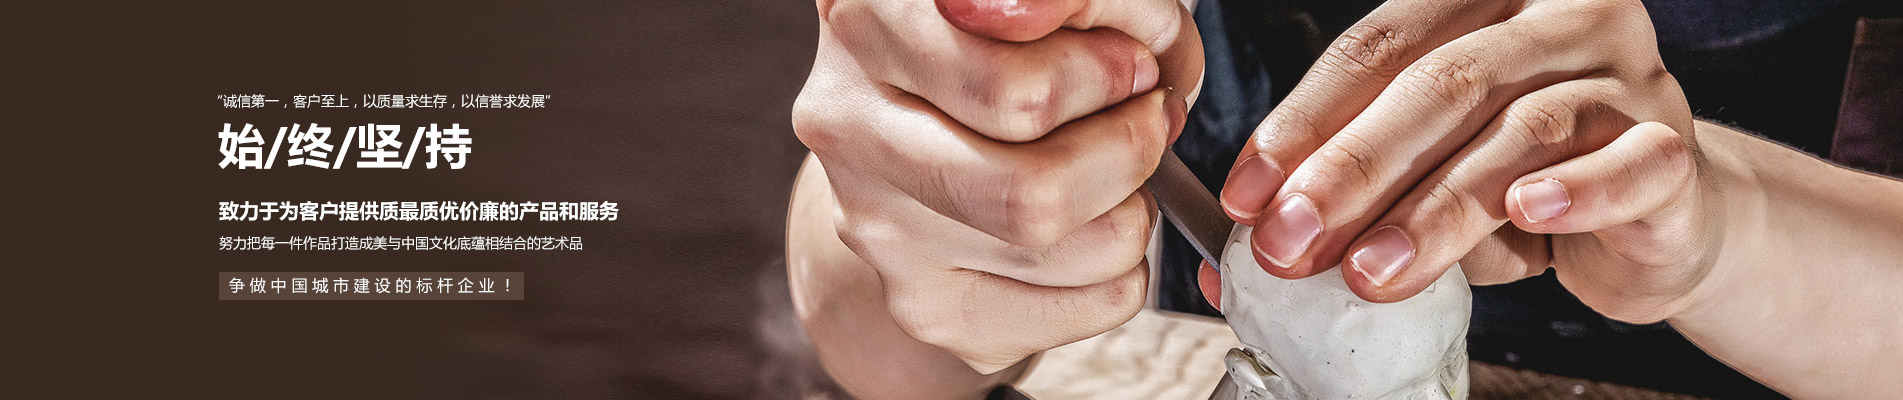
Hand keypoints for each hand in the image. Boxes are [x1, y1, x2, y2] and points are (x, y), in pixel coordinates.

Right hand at [791, 0, 1201, 371]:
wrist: (925, 122)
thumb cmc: (1009, 39)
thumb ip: (1099, 6)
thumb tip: (1127, 69)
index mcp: (868, 19)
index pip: (1016, 93)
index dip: (1109, 81)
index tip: (1133, 66)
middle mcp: (846, 124)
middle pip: (1033, 194)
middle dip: (1129, 153)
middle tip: (1144, 118)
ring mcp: (873, 222)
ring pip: (1057, 255)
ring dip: (1131, 211)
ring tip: (1113, 169)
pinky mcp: (919, 300)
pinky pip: (1075, 311)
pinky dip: (1122, 275)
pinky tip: (1097, 225)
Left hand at [1210, 0, 1716, 322]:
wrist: (1651, 219)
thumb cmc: (1522, 181)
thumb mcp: (1428, 168)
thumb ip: (1359, 185)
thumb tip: (1260, 232)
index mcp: (1482, 0)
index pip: (1377, 47)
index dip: (1304, 122)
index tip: (1248, 194)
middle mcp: (1558, 17)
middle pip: (1440, 85)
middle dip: (1352, 170)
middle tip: (1293, 239)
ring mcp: (1626, 76)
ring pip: (1519, 134)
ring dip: (1434, 209)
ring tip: (1372, 270)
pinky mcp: (1673, 148)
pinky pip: (1626, 168)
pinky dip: (1573, 193)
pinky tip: (1526, 214)